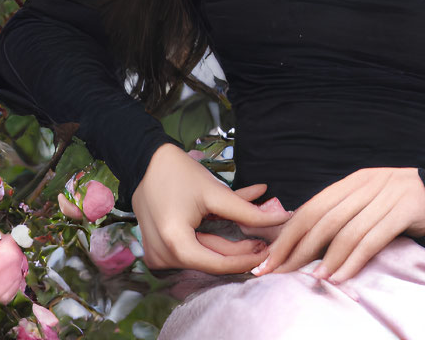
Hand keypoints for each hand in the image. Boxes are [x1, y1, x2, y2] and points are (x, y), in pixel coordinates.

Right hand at [131, 143, 292, 274]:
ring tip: (254, 235)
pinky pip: (192, 246)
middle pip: (211, 259)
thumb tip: (278, 218)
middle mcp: (164, 256)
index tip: (268, 252)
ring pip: (203, 253)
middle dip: (239, 250)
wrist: (146, 161)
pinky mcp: (159, 249)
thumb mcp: (215, 192)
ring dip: (228, 241)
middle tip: (265, 242)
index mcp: (175, 244)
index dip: (246, 259)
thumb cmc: (179, 172)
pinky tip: (232, 225)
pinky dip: (211, 237)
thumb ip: (246, 211)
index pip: (218, 263)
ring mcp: (159, 255)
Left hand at [250, 167, 424, 283]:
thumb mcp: (368, 203)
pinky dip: (354, 260)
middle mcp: (366, 184)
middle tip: (278, 273)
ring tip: (311, 279)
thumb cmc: (398, 206)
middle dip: (298, 248)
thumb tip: (302, 243)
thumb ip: (342, 215)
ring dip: (326, 258)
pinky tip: (341, 277)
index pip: (312, 207)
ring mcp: (387, 194)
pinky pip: (373, 238)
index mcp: (353, 181)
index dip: (288, 234)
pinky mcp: (405, 209)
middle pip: (324, 218)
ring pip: (347, 229)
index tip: (269, 259)